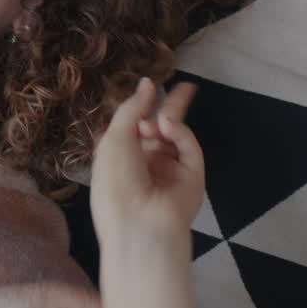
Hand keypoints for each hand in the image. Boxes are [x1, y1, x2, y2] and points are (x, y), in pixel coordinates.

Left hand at [89, 77, 205, 241]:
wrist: (139, 223)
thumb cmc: (115, 182)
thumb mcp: (114, 138)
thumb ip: (132, 108)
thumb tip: (147, 84)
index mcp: (120, 156)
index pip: (133, 126)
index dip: (140, 107)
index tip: (149, 85)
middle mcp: (145, 163)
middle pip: (160, 128)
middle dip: (171, 106)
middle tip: (184, 86)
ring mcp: (170, 170)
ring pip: (176, 135)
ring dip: (168, 120)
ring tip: (159, 120)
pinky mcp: (192, 175)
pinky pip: (189, 146)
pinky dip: (180, 133)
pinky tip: (168, 127)